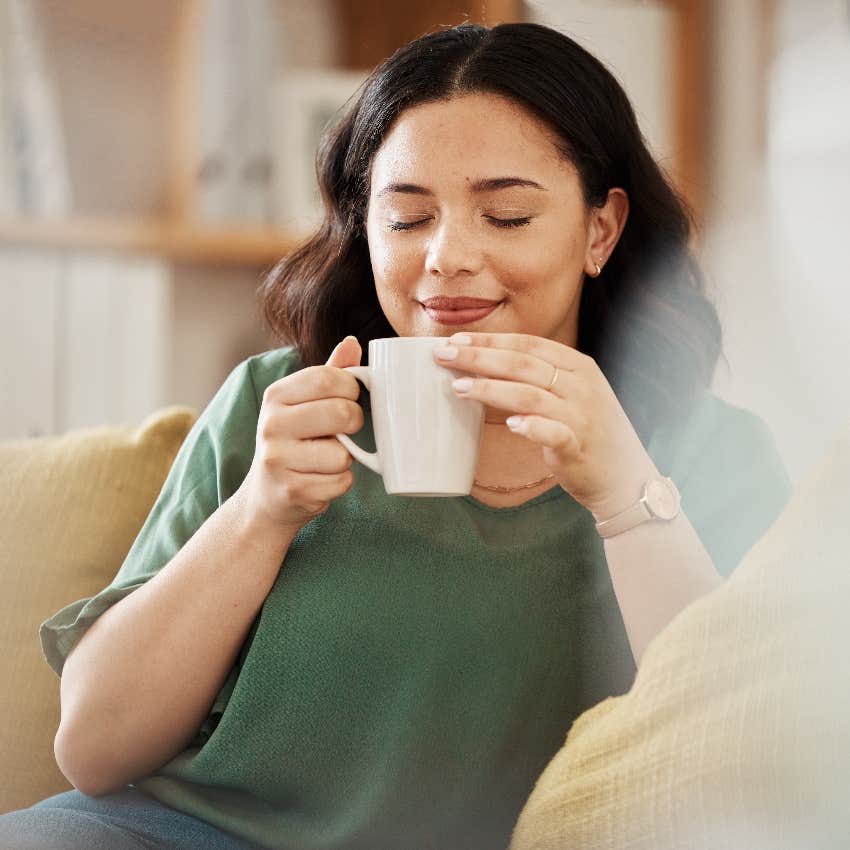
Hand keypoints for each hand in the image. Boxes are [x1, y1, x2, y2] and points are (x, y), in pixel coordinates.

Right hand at [238, 336, 363, 534]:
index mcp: (276, 396)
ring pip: (343, 454)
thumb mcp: (304, 403)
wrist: (266, 497)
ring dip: (345, 459)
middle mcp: (271, 425)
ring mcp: (278, 459)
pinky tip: (320, 480)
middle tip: (344, 431)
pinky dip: (339, 483)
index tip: (349, 398)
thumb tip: (352, 342)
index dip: (351, 389)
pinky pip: (341, 482)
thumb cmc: (294, 442)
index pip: (328, 378)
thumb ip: (329, 373)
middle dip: (354, 423)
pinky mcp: (292, 491)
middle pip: (341, 413)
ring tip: (324, 459)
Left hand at [433, 332, 658, 517]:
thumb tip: (487, 366)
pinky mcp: (578, 447)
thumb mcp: (572, 394)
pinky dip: (532, 426)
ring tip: (458, 388)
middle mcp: (581, 386)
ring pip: (530, 395)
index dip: (491, 340)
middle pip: (523, 364)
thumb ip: (540, 379)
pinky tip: (510, 425)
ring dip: (491, 389)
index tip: (456, 339)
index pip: (529, 344)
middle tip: (444, 355)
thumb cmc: (588, 433)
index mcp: (578, 366)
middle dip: (479, 357)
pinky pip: (554, 432)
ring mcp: (582, 416)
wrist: (625, 478)